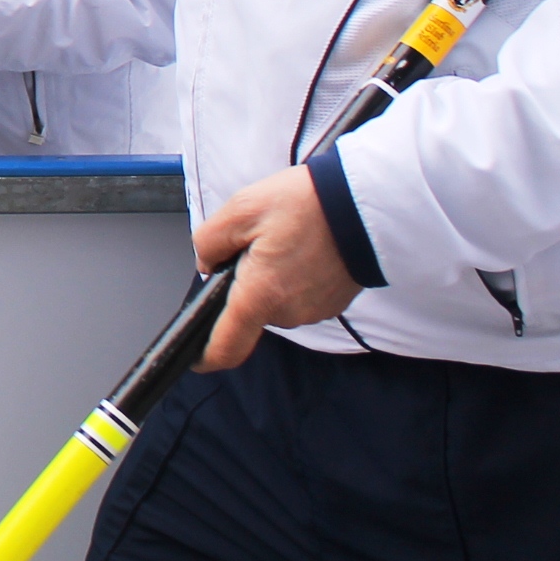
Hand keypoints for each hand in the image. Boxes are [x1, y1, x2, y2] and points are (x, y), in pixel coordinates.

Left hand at [191, 166, 362, 370]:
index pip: (227, 346)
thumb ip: (209, 242)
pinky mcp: (334, 301)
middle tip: (254, 241)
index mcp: (260, 296)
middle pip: (250, 313)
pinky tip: (302, 246)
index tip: (195, 357)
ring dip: (270, 277)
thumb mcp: (240, 210)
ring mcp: (316, 310)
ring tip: (283, 237)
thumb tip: (208, 264)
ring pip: (276, 301)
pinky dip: (293, 276)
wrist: (364, 203)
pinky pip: (300, 295)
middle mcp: (289, 312)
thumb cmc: (306, 204)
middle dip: (243, 284)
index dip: (206, 356)